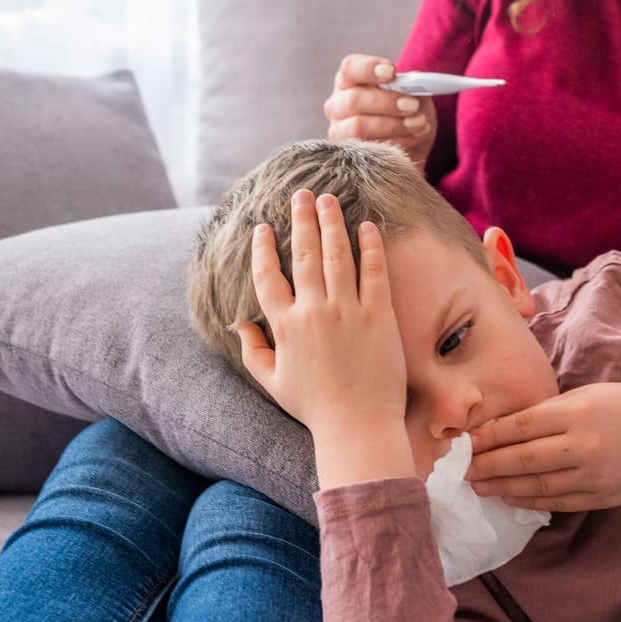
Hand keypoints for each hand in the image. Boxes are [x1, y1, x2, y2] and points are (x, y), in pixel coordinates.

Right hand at [235, 190, 408, 453]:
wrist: (358, 426)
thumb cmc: (315, 408)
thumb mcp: (273, 383)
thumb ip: (253, 351)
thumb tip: (242, 324)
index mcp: (285, 327)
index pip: (267, 277)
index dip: (262, 249)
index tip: (262, 228)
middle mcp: (314, 312)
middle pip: (303, 254)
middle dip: (301, 219)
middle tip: (302, 195)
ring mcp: (348, 312)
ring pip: (337, 255)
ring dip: (332, 222)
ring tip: (329, 199)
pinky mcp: (378, 316)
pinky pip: (374, 272)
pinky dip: (371, 246)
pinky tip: (368, 226)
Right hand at [324, 54, 436, 168]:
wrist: (411, 147)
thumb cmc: (407, 113)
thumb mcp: (413, 94)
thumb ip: (412, 86)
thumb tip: (415, 82)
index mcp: (350, 81)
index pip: (350, 68)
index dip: (369, 68)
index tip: (392, 72)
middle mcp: (338, 105)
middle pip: (354, 100)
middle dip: (387, 102)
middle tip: (413, 105)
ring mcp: (339, 131)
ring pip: (358, 126)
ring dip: (393, 125)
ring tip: (419, 123)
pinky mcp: (347, 154)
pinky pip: (368, 148)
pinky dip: (397, 142)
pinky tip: (415, 136)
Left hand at [464, 381, 620, 512]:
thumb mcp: (585, 396)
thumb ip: (547, 413)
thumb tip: (502, 429)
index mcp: (576, 412)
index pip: (520, 427)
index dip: (488, 438)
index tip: (465, 443)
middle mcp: (583, 444)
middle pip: (522, 459)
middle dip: (488, 466)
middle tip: (463, 471)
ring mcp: (594, 474)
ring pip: (536, 486)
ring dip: (503, 488)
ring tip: (480, 487)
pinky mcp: (603, 497)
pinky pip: (558, 502)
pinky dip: (530, 502)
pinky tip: (511, 499)